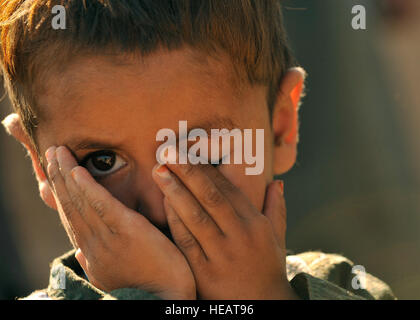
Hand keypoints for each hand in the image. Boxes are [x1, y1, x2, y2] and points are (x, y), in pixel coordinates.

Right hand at [45, 146, 195, 299]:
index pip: (71, 217)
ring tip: (59, 153)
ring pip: (81, 201)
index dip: (60, 194)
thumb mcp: (114, 275)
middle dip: (58, 178)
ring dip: (67, 175)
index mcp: (93, 252)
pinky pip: (102, 205)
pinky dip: (88, 188)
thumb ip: (96, 261)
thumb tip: (82, 253)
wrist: (163, 301)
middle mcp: (94, 244)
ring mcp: (107, 238)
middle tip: (51, 152)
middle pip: (71, 205)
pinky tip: (78, 172)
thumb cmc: (146, 286)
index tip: (53, 176)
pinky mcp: (127, 231)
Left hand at [152, 152, 298, 298]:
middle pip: (210, 196)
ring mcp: (221, 254)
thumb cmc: (268, 268)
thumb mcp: (278, 238)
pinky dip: (174, 220)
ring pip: (196, 216)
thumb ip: (277, 209)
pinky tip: (163, 202)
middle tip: (169, 150)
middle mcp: (240, 235)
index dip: (207, 169)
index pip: (228, 189)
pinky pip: (186, 241)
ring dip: (176, 191)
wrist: (261, 306)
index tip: (190, 152)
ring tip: (160, 169)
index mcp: (255, 224)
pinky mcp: (204, 272)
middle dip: (188, 171)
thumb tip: (276, 183)